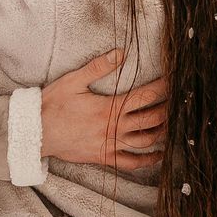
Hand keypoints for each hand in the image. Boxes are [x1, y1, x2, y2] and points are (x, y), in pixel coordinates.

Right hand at [38, 51, 166, 170]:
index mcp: (109, 107)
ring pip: (146, 141)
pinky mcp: (104, 158)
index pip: (145, 96)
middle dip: (169, 110)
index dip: (163, 88)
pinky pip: (131, 163)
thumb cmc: (53, 105)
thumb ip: (98, 67)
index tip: (175, 81)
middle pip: (151, 119)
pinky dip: (147, 160)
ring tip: (174, 123)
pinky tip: (158, 154)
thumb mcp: (73, 81)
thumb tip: (120, 53)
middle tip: (180, 103)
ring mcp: (110, 145)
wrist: (36, 133)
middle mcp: (114, 128)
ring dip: (163, 132)